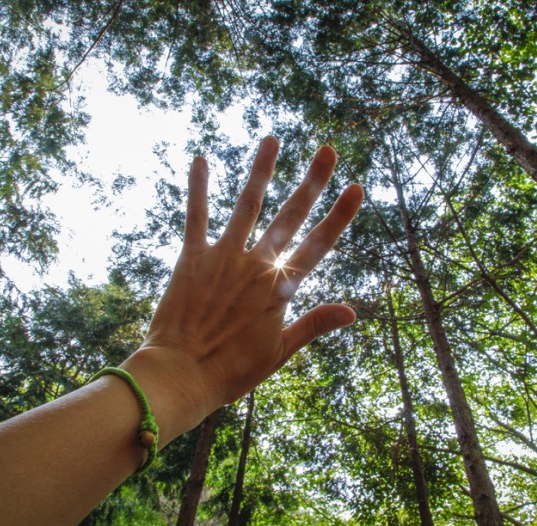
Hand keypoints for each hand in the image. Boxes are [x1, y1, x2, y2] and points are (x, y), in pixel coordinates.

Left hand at [123, 136, 362, 441]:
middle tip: (326, 150)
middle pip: (289, 217)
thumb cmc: (231, 370)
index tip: (356, 188)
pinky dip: (198, 188)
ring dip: (260, 172)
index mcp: (279, 289)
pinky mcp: (191, 258)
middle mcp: (255, 265)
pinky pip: (195, 216)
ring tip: (272, 139)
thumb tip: (352, 311)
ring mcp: (223, 258)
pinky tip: (200, 159)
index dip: (338, 216)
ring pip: (246, 206)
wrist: (180, 374)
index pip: (317, 245)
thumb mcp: (280, 351)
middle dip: (311, 182)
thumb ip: (314, 324)